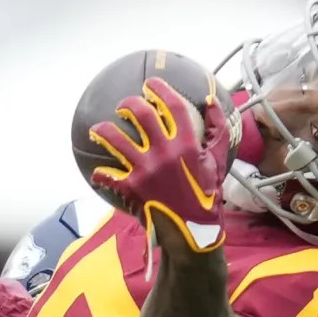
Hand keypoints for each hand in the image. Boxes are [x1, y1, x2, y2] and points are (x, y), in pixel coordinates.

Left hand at [88, 77, 231, 257]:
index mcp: (187, 144)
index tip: (150, 84)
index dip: (160, 90)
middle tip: (123, 106)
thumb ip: (217, 130)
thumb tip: (210, 101)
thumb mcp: (218, 162)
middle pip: (140, 114)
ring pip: (115, 140)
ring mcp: (145, 169)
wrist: (193, 232)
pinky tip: (100, 173)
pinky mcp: (131, 187)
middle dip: (128, 104)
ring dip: (103, 131)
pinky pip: (108, 175)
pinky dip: (102, 174)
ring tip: (99, 129)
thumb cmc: (207, 197)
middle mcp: (164, 152)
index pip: (172, 106)